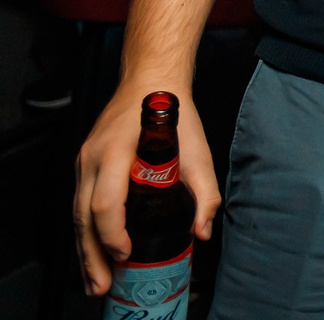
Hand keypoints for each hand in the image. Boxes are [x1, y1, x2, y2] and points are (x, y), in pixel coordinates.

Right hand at [74, 84, 219, 296]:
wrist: (151, 82)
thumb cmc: (173, 114)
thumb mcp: (197, 150)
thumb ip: (204, 191)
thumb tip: (201, 231)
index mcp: (116, 150)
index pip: (105, 200)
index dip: (113, 232)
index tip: (126, 253)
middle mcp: (92, 157)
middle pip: (82, 216)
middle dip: (92, 254)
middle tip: (102, 284)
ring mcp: (83, 162)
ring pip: (76, 214)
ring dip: (85, 250)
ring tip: (96, 280)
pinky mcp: (84, 167)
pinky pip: (79, 205)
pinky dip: (85, 233)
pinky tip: (94, 253)